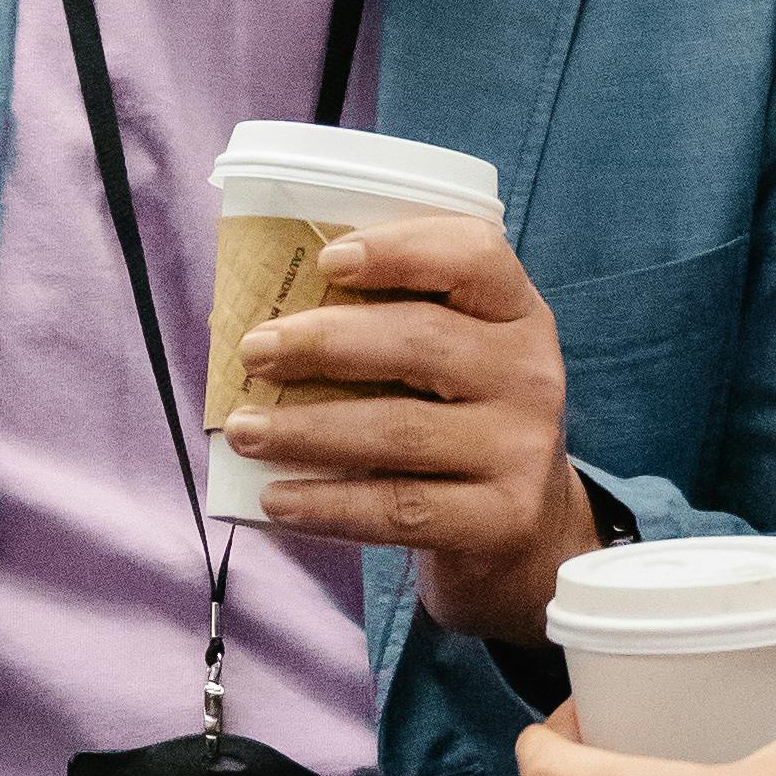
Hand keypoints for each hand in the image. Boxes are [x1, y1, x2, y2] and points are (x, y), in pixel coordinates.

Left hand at [231, 204, 593, 646]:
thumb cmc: (458, 418)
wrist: (525, 525)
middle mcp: (530, 373)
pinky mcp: (503, 518)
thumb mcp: (452, 357)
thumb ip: (390, 323)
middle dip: (324, 342)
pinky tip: (276, 498)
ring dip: (307, 429)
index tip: (327, 260)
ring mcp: (521, 449)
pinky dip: (327, 503)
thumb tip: (266, 312)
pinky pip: (400, 508)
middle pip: (422, 341)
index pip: (474, 257)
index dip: (400, 250)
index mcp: (516, 312)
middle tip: (254, 352)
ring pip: (401, 430)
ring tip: (244, 431)